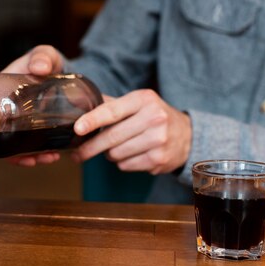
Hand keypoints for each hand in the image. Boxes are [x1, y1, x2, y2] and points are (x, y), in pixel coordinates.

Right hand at [2, 45, 64, 166]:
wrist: (64, 71)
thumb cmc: (47, 61)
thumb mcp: (45, 55)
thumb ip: (42, 56)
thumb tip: (39, 68)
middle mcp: (4, 111)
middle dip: (10, 152)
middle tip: (29, 158)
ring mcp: (18, 122)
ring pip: (14, 146)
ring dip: (27, 157)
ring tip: (46, 158)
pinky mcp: (33, 129)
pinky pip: (30, 147)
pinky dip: (39, 154)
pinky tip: (52, 156)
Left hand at [72, 89, 191, 174]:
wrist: (187, 135)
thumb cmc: (153, 116)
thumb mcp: (137, 103)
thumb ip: (109, 104)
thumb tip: (77, 104)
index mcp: (144, 99)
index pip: (113, 111)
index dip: (92, 120)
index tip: (77, 128)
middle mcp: (154, 118)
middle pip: (111, 138)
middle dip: (90, 147)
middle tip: (77, 154)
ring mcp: (158, 140)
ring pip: (116, 154)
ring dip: (109, 154)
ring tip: (116, 148)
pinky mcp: (159, 160)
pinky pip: (125, 165)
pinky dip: (122, 162)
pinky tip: (130, 154)